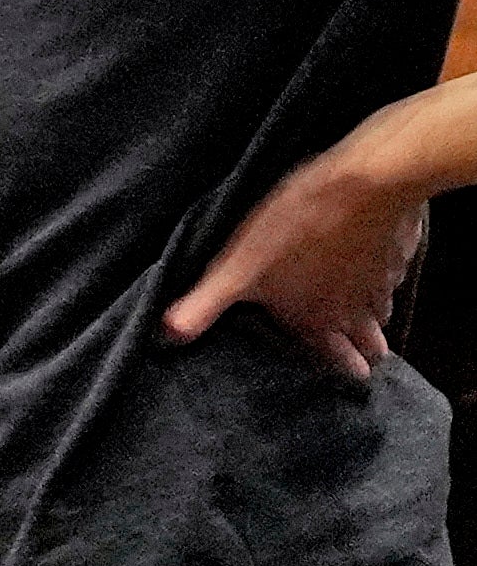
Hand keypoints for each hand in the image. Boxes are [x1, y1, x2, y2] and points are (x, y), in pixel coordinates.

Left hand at [168, 134, 433, 375]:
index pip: (333, 359)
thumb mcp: (239, 267)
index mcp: (319, 320)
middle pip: (366, 341)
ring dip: (376, 322)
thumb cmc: (295, 227)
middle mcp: (356, 309)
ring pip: (382, 313)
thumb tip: (169, 335)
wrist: (364, 184)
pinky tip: (382, 280)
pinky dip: (386, 286)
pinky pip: (393, 278)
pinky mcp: (396, 251)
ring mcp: (382, 281)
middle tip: (367, 366)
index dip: (340, 371)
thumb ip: (208, 303)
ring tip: (376, 333)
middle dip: (362, 353)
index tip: (352, 381)